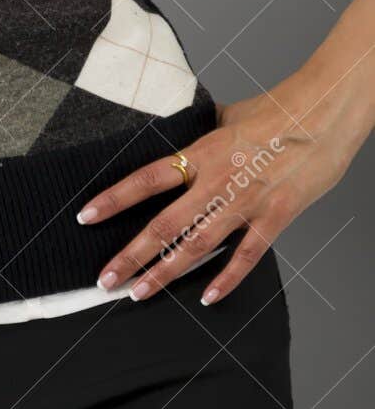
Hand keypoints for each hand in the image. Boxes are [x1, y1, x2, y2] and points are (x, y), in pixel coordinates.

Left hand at [76, 80, 361, 306]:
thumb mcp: (226, 115)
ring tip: (138, 293)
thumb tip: (178, 127)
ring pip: (196, 248)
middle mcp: (216, 182)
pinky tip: (207, 297)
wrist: (322, 116)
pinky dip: (227, 280)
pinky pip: (246, 257)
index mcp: (201, 154)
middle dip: (130, 255)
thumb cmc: (276, 110)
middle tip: (104, 279)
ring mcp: (245, 204)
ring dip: (164, 273)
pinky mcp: (275, 219)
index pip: (146, 181)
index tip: (86, 217)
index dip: (113, 200)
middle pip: (163, 225)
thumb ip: (199, 131)